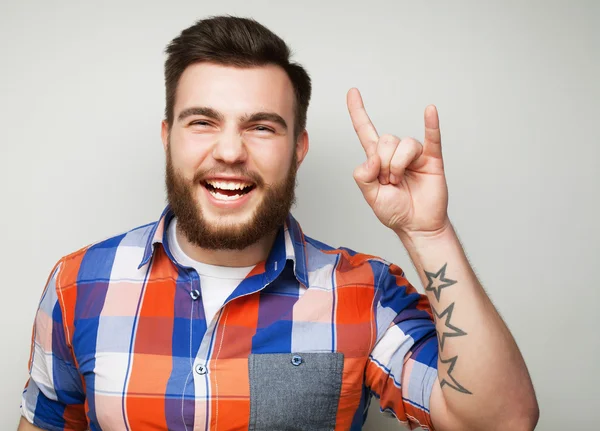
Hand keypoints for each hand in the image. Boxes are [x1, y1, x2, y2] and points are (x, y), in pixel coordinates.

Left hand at [347, 88, 449, 236]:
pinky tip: (430, 111)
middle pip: (385, 139)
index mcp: (377, 160)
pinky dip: (431, 124)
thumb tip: (373, 158)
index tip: (352, 92)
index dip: (358, 112)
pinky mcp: (432, 159)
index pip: (365, 131)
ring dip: (399, 165)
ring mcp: (414, 155)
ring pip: (404, 144)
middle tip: (390, 182)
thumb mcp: (370, 196)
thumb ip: (363, 176)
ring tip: (401, 181)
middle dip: (384, 163)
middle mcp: (395, 153)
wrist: (417, 226)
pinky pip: (432, 137)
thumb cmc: (395, 211)